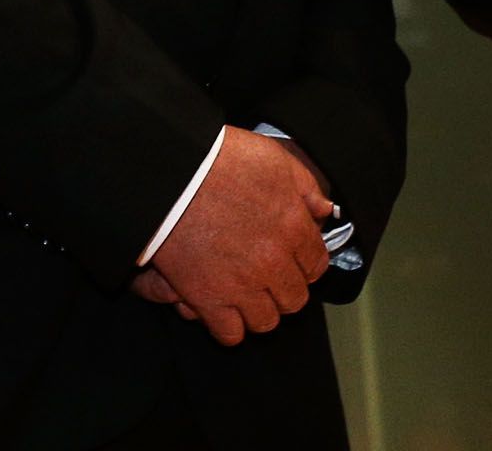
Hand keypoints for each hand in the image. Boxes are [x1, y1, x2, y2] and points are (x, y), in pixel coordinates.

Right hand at [144, 128, 333, 346]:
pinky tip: (223, 308)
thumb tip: (323, 210)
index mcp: (293, 227)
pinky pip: (230, 334)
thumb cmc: (217, 159)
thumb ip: (305, 185)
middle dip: (283, 288)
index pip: (317, 265)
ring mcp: (241, 284)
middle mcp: (273, 262)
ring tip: (244, 293)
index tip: (292, 259)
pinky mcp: (208, 298)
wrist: (169, 172)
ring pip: (266, 321)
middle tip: (266, 275)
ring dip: (258, 309)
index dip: (304, 262)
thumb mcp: (272, 158)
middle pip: (294, 299)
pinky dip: (228, 325)